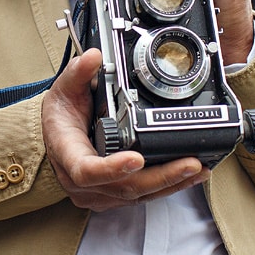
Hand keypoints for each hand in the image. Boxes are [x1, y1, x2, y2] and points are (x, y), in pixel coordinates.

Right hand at [42, 48, 208, 210]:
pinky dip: (167, 187)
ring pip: (137, 196)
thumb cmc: (60, 116)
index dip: (113, 168)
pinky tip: (188, 177)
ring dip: (170, 183)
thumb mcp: (64, 90)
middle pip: (123, 187)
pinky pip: (142, 197)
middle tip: (189, 163)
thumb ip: (77, 73)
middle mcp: (81, 182)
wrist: (57, 136)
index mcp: (67, 155)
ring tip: (197, 169)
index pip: (87, 170)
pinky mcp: (113, 196)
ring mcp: (98, 193)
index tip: (137, 158)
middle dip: (160, 176)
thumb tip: (93, 57)